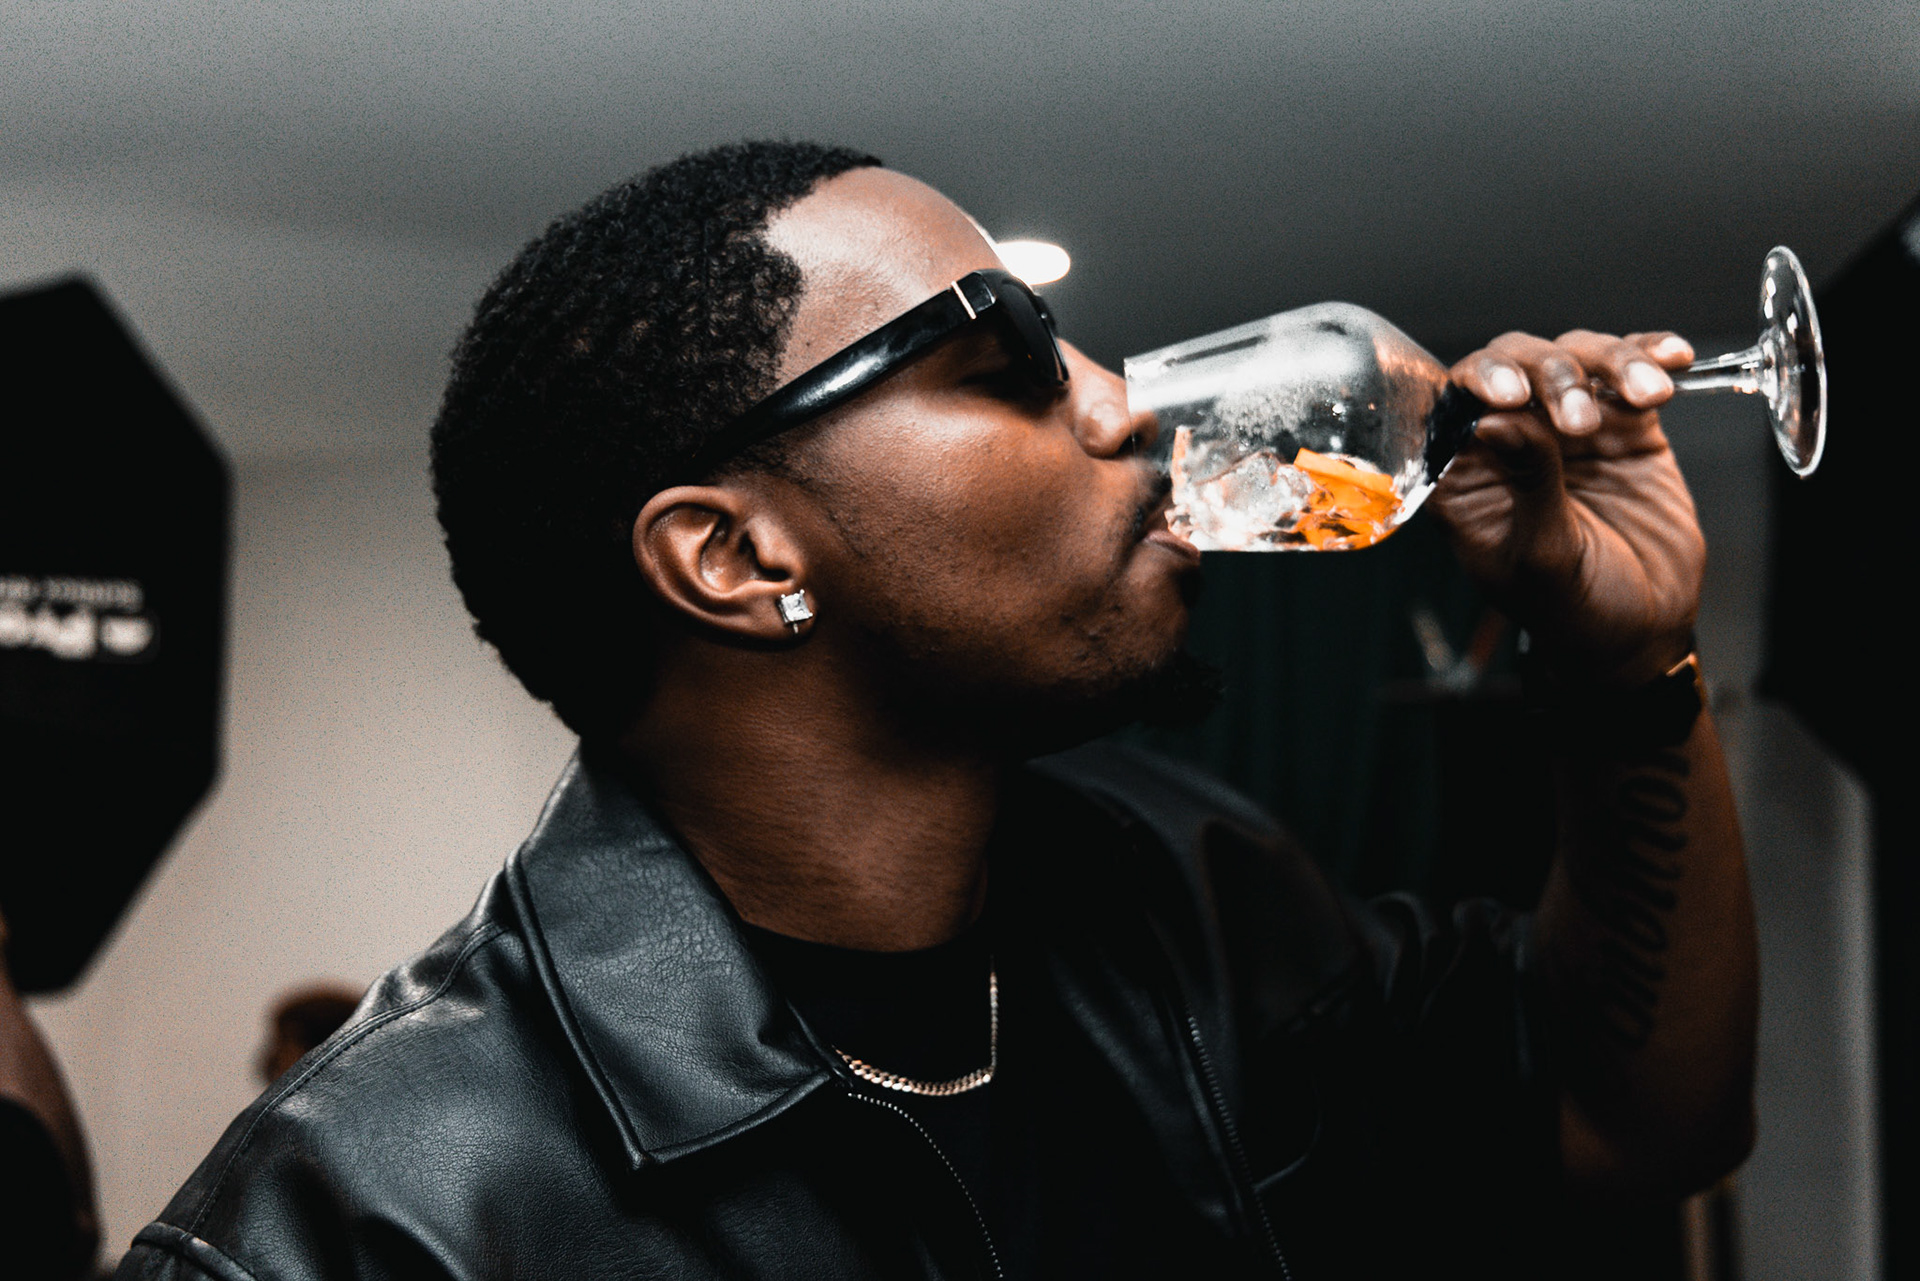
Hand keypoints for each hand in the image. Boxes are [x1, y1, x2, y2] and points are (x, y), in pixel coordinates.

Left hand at [1427, 329, 1703, 687]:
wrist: (1641, 633)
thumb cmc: (1572, 611)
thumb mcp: (1543, 558)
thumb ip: (1527, 485)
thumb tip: (1496, 420)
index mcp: (1466, 477)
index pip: (1452, 406)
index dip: (1474, 384)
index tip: (1507, 394)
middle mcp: (1510, 443)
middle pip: (1512, 364)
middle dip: (1547, 373)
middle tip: (1579, 420)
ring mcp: (1567, 429)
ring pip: (1574, 357)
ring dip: (1608, 364)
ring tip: (1643, 399)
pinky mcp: (1624, 427)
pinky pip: (1632, 373)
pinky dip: (1651, 356)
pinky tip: (1671, 360)